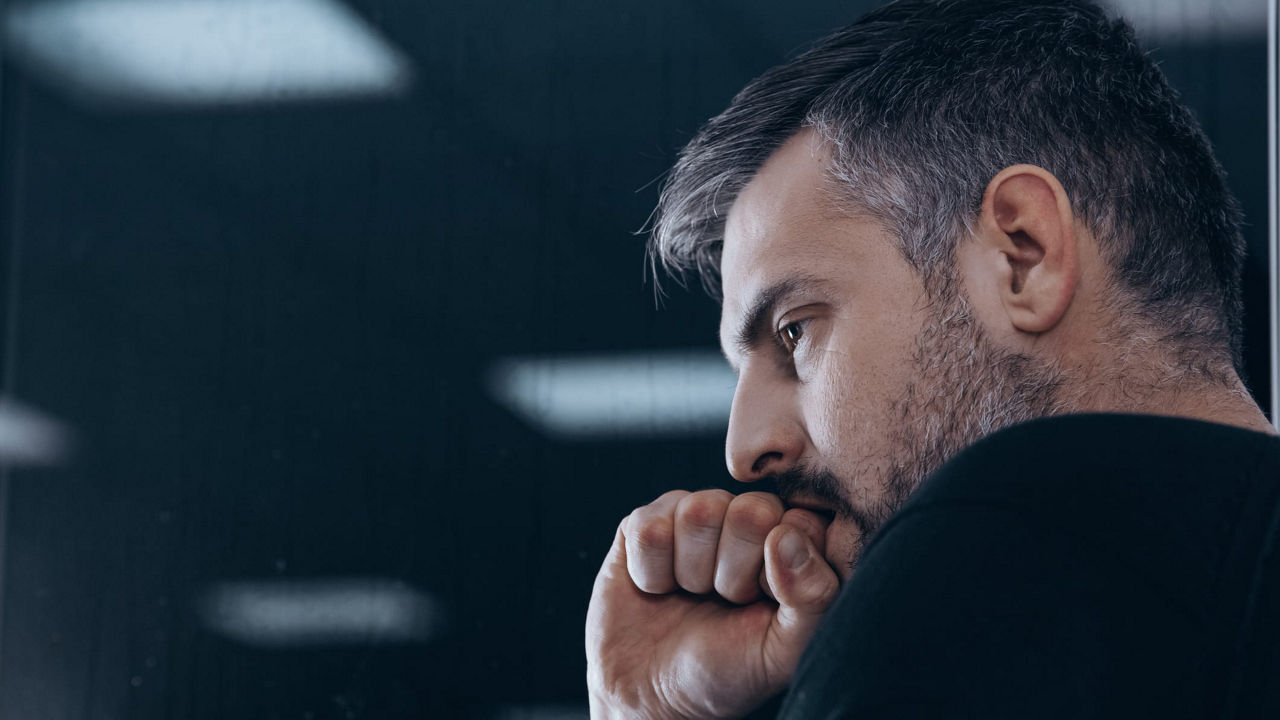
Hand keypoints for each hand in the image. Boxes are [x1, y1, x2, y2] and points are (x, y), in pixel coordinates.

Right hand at [585, 490, 840, 718]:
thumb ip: (812, 596)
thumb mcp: (784, 650)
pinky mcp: (645, 521)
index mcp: (790, 542)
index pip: (801, 521)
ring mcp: (694, 513)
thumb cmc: (728, 671)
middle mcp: (746, 517)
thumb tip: (787, 535)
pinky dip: (651, 573)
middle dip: (733, 570)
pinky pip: (649, 529)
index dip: (782, 567)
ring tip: (690, 595)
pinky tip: (657, 589)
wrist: (652, 694)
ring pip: (697, 512)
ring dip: (690, 571)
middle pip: (750, 510)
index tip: (768, 603)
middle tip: (726, 601)